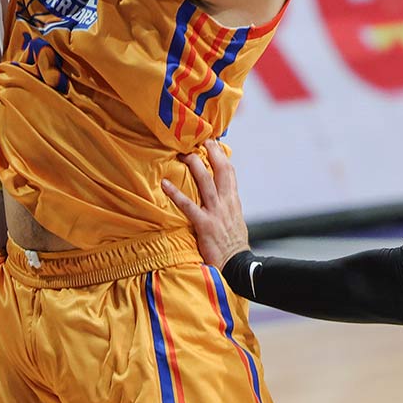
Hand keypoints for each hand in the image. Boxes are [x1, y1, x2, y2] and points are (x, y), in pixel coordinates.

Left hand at [161, 147, 248, 269]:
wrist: (238, 265)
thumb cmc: (233, 245)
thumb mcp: (234, 220)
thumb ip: (226, 205)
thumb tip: (218, 194)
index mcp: (233, 201)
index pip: (229, 172)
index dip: (221, 155)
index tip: (213, 142)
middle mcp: (226, 203)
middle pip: (220, 170)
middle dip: (211, 152)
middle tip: (199, 138)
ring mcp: (216, 212)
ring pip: (205, 181)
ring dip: (194, 165)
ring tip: (182, 153)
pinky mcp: (204, 224)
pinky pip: (188, 205)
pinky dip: (176, 193)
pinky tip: (164, 184)